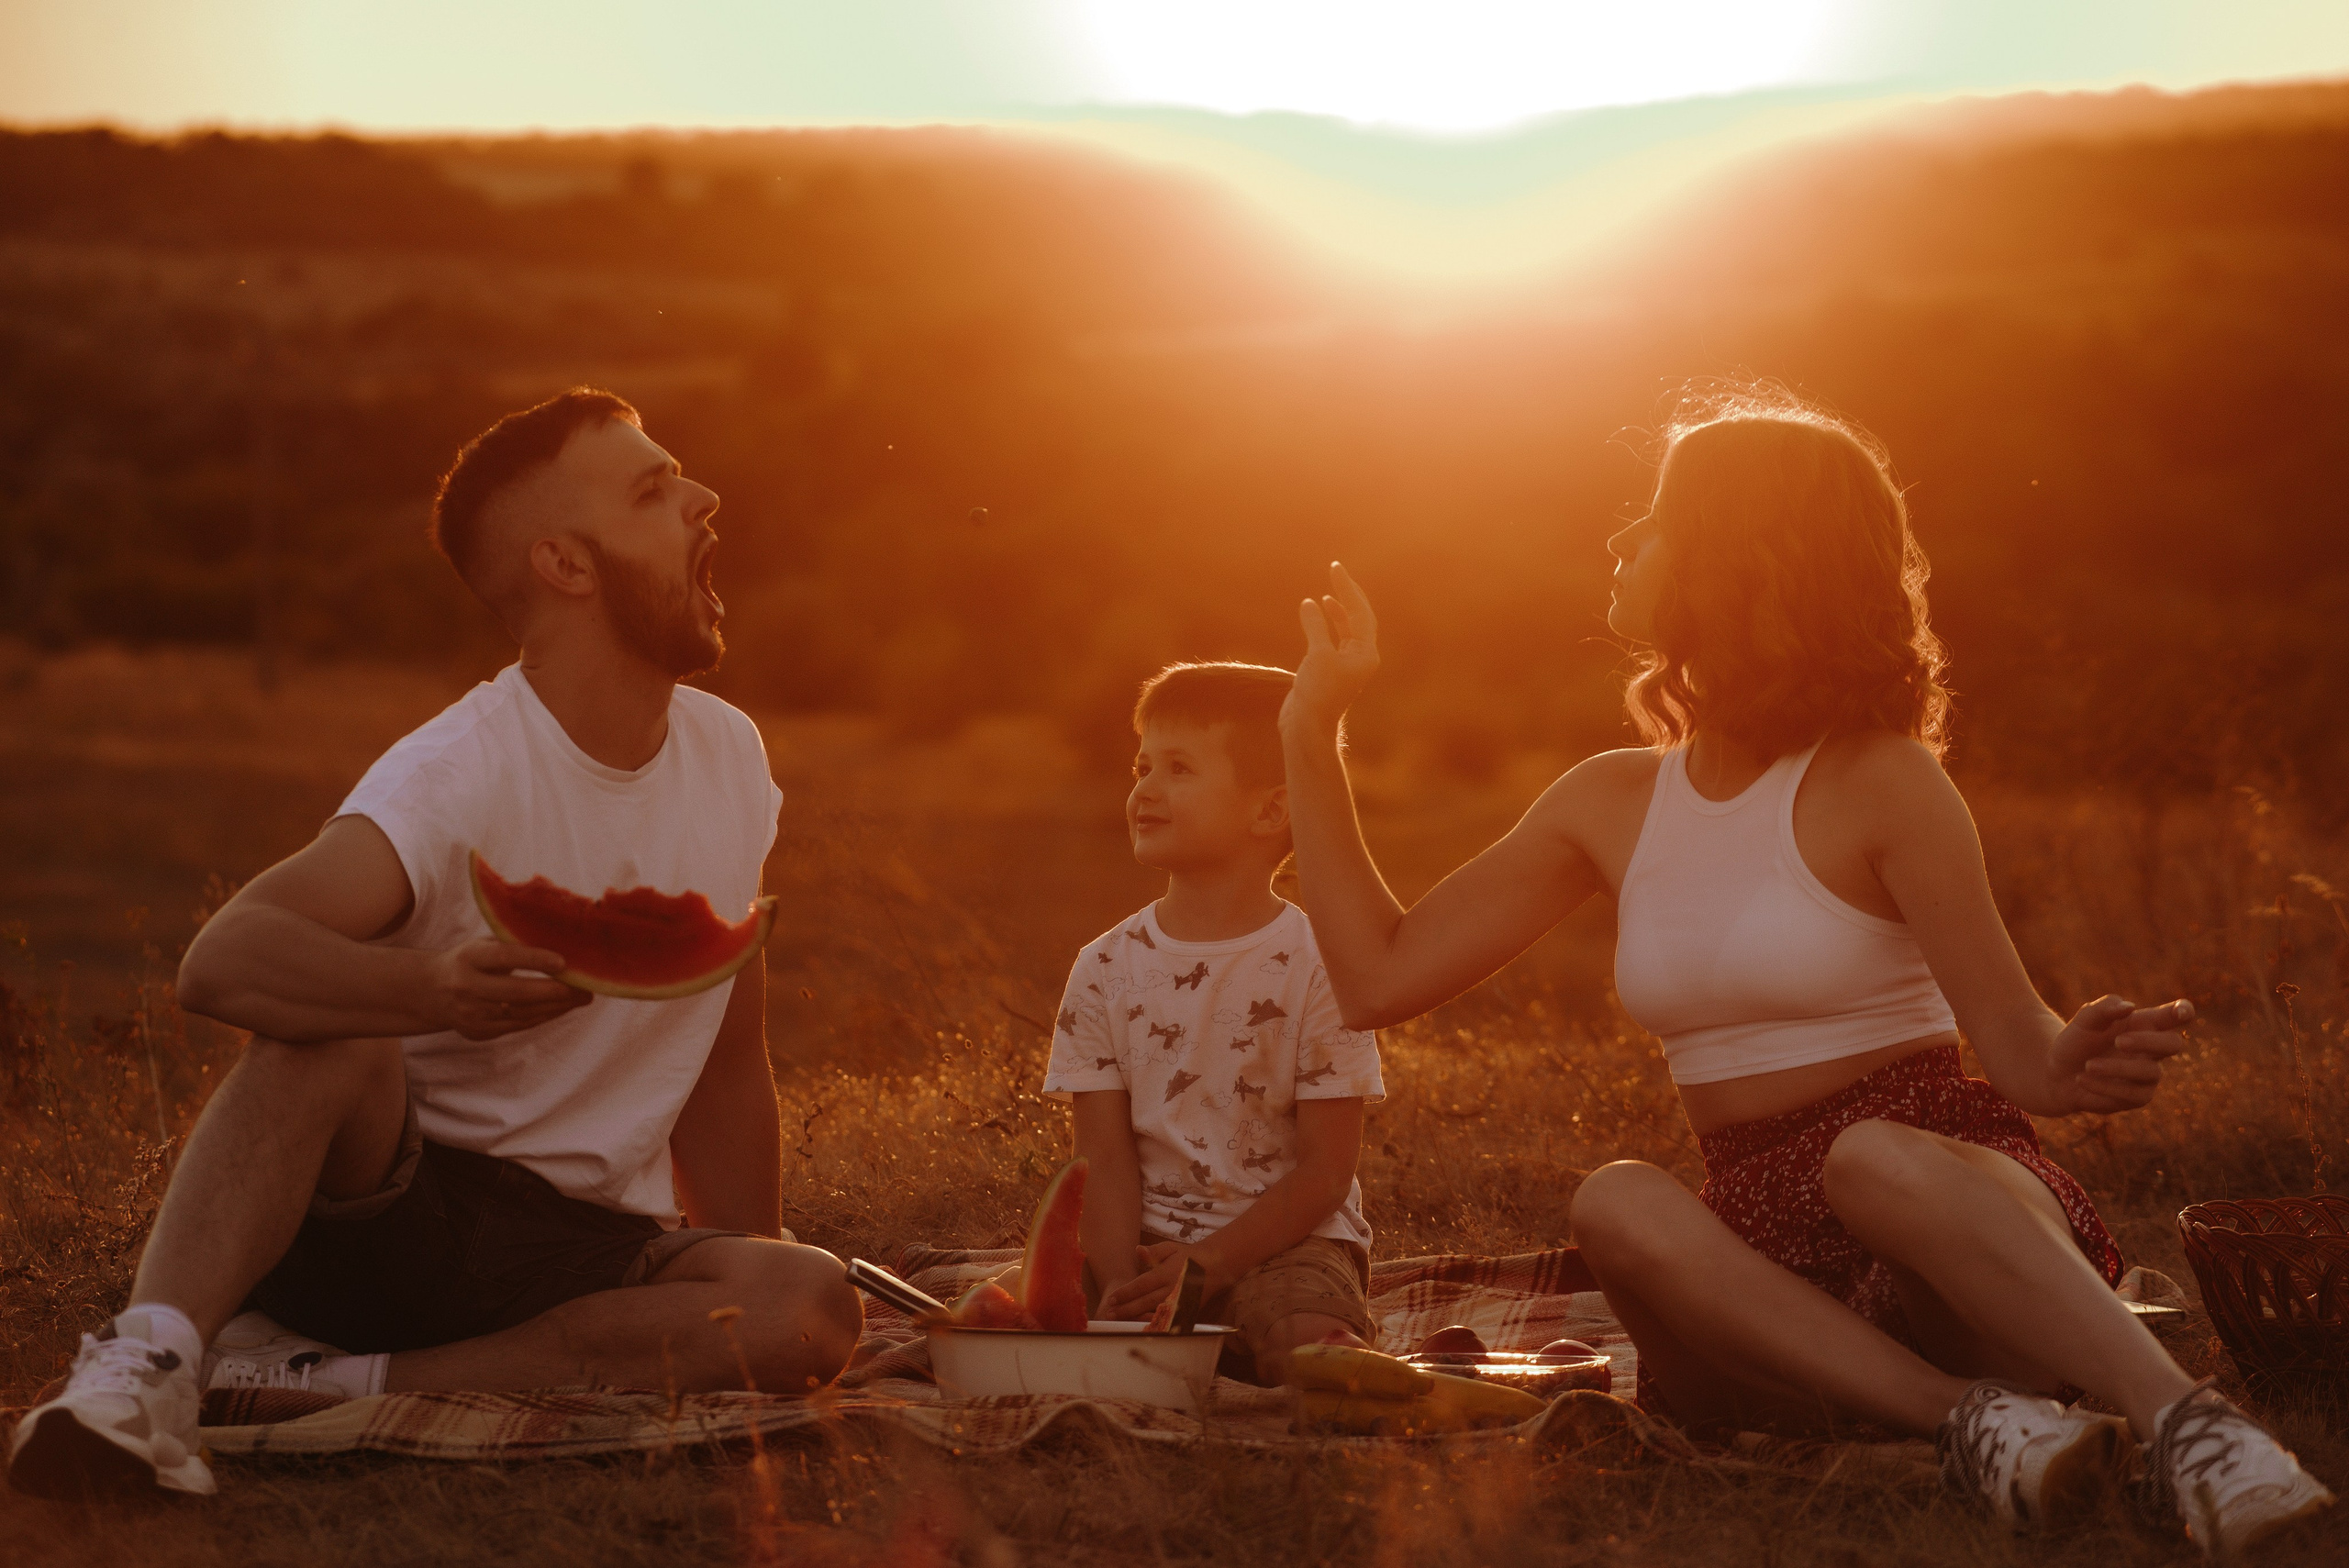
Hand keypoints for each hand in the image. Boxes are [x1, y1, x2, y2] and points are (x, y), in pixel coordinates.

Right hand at [428, 939, 591, 1039]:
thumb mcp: (483, 944)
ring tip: (583, 997)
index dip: (534, 960)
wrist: (432, 991)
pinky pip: (518, 1026)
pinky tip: (563, 1007)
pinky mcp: (478, 1032)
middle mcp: (466, 987)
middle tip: (584, 987)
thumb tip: (561, 940)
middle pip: (515, 993)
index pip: (504, 957)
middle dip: (554, 991)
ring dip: (556, 1007)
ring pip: (521, 1013)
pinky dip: (544, 1016)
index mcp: (468, 958)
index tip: (563, 962)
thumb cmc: (470, 960)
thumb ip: (513, 942)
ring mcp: (471, 1014)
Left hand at [1099, 1240, 1227, 1320]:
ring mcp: (1180, 1302)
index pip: (1142, 1285)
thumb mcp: (1171, 1248)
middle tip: (1109, 1314)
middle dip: (1126, 1309)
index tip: (1112, 1299)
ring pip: (1154, 1313)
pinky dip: (1153, 1324)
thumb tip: (1138, 1250)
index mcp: (1167, 1273)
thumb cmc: (1188, 1256)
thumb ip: (1154, 1252)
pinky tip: (1140, 1327)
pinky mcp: (1186, 1311)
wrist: (1215, 1268)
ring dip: (1136, 1318)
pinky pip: (1167, 1320)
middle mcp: (1173, 1289)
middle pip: (1145, 1302)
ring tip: (1119, 1321)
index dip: (1126, 1293)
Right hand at [1283, 562, 1379, 736]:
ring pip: (1346, 630)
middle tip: (1336, 571)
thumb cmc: (1316, 693)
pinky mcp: (1330, 670)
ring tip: (1328, 595)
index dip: (1348, 589)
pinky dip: (1324, 626)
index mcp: (1366, 654)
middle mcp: (1360, 658)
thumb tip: (1310, 603)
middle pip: (1358, 618)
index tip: (1335, 569)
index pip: (1361, 613)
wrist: (1307, 726)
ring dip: (1337, 612)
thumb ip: (1315, 626)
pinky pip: (1332, 640)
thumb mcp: (1317, 655)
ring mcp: (1346, 665)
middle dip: (1347, 595)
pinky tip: (1313, 615)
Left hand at [2047, 995, 2194, 1113]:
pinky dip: (2104, 1085)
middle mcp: (2152, 1049)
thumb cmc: (2076, 1041)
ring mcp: (2148, 1075)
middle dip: (2148, 1042)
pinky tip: (2082, 1079)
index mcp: (2144, 1024)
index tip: (2182, 1012)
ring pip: (2151, 1071)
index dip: (2183, 1011)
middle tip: (2119, 1041)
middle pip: (2172, 1044)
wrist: (2056, 1073)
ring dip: (2118, 1068)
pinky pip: (2132, 1094)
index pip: (2173, 1016)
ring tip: (2089, 1065)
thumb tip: (2129, 1008)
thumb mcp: (2084, 1020)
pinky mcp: (2138, 1097)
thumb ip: (2104, 1008)